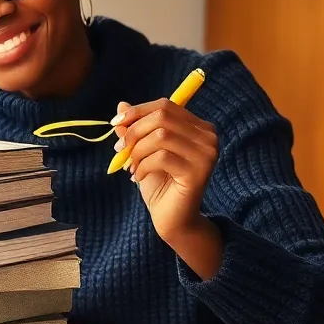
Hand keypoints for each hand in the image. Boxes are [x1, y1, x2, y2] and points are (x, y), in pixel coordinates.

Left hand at [112, 98, 217, 245]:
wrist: (172, 219)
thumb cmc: (159, 184)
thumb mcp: (142, 152)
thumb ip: (135, 129)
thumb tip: (121, 105)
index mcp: (198, 127)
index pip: (165, 105)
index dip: (137, 111)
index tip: (115, 123)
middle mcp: (208, 136)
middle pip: (162, 117)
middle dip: (134, 132)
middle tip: (120, 150)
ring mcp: (207, 154)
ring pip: (160, 136)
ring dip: (137, 151)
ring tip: (131, 167)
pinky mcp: (199, 171)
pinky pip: (162, 157)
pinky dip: (143, 166)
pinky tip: (139, 176)